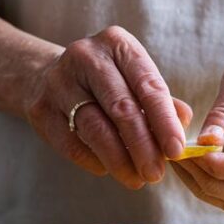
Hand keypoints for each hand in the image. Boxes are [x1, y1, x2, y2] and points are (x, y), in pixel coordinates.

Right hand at [24, 25, 190, 188]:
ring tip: (137, 180)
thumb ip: (161, 101)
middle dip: (143, 146)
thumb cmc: (105, 82)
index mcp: (117, 44)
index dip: (164, 121)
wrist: (45, 76)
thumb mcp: (134, 79)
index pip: (148, 85)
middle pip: (121, 108)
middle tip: (156, 174)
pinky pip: (71, 143)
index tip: (177, 151)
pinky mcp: (40, 108)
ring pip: (95, 128)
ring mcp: (58, 81)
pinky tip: (108, 170)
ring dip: (120, 160)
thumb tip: (183, 122)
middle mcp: (85, 56)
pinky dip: (94, 161)